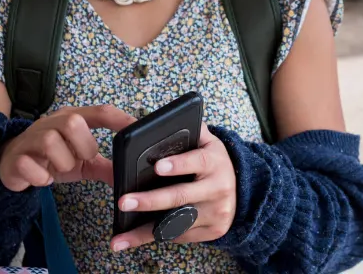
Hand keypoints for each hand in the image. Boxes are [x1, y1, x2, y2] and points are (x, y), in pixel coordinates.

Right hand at [0, 104, 136, 191]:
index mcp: (71, 119)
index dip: (120, 119)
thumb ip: (105, 166)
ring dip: (62, 162)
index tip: (137, 128)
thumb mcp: (82, 162)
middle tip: (81, 160)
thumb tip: (128, 176)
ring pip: (50, 142)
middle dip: (83, 146)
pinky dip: (41, 177)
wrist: (12, 163)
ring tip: (60, 170)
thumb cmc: (52, 158)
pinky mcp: (16, 158)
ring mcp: (31, 138)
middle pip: (73, 122)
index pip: (100, 112)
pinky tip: (43, 179)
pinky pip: (29, 164)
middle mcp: (51, 123)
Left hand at [110, 125, 236, 251]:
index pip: (197, 162)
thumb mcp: (208, 143)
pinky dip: (155, 237)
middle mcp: (218, 189)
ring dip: (144, 232)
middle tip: (123, 202)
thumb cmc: (213, 162)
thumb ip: (190, 132)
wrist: (243, 190)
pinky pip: (180, 236)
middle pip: (181, 197)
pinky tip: (132, 240)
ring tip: (119, 238)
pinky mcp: (213, 231)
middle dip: (150, 201)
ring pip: (177, 224)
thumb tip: (161, 122)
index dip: (177, 165)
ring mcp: (216, 213)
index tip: (157, 166)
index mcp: (214, 162)